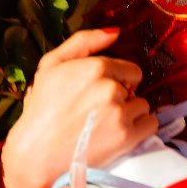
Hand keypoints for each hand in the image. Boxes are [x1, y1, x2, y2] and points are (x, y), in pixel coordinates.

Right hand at [0, 28, 158, 187]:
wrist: (36, 156)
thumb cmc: (41, 109)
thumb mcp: (51, 65)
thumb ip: (84, 42)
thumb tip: (116, 32)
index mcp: (94, 67)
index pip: (129, 69)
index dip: (116, 80)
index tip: (100, 92)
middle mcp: (111, 88)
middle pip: (135, 87)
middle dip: (122, 96)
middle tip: (99, 110)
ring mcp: (120, 113)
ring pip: (143, 106)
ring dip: (130, 113)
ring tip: (106, 125)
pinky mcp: (127, 137)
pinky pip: (150, 124)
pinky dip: (140, 129)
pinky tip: (119, 134)